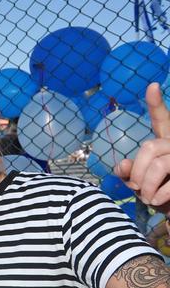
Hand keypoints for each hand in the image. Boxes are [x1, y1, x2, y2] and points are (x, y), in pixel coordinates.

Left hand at [116, 83, 169, 209]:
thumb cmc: (159, 192)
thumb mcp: (140, 182)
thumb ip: (129, 172)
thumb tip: (121, 165)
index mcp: (166, 141)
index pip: (162, 119)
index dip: (156, 103)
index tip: (152, 85)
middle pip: (149, 147)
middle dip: (136, 170)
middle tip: (133, 187)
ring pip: (159, 164)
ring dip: (145, 184)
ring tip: (145, 197)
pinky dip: (158, 194)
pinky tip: (155, 202)